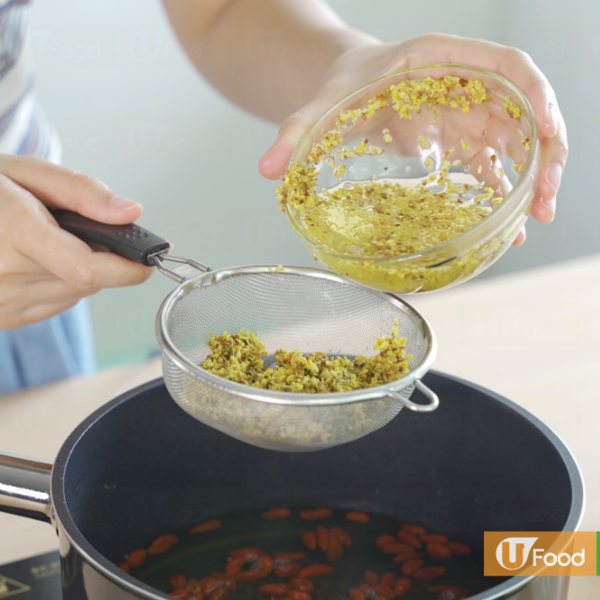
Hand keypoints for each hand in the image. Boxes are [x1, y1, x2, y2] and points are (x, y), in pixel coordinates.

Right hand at [0, 155, 152, 328]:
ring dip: (80, 270)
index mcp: (12, 232)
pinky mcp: (3, 317)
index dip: (128, 267)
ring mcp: (1, 303)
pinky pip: (57, 303)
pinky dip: (60, 282)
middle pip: (89, 280)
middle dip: (99, 256)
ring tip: (46, 240)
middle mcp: (3, 276)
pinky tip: (35, 261)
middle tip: (75, 228)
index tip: (150, 257)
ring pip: (77, 293)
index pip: (87, 268)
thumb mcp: (28, 172)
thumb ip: (82, 192)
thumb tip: (130, 213)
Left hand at [259, 33, 567, 245]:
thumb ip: (295, 133)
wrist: (346, 88)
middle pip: (522, 109)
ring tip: (533, 220)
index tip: (546, 129)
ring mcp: (466, 111)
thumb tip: (267, 170)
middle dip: (543, 152)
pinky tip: (506, 224)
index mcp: (441, 58)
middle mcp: (464, 83)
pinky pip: (491, 163)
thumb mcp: (321, 105)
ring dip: (531, 178)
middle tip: (543, 201)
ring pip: (515, 140)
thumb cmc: (341, 87)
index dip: (533, 94)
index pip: (505, 64)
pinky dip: (502, 191)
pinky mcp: (458, 139)